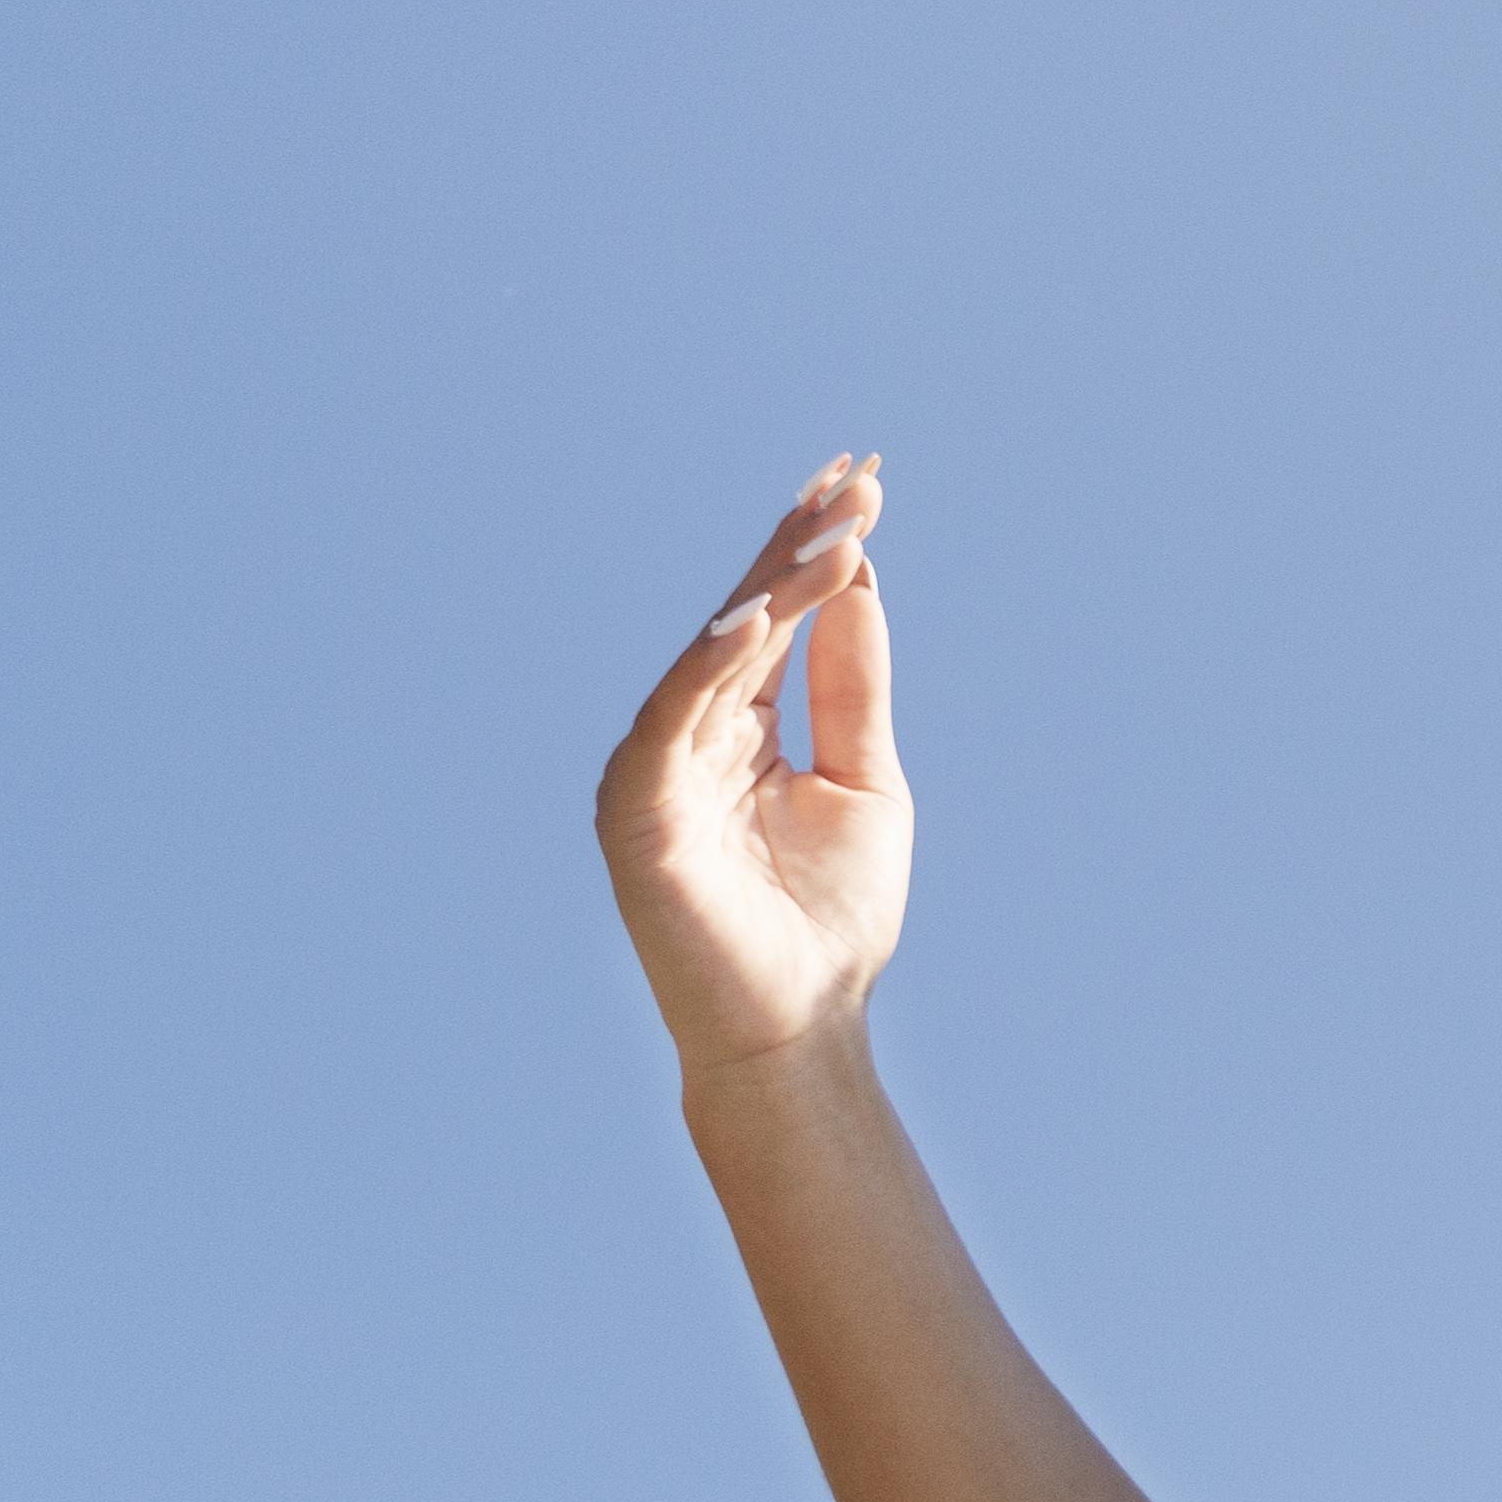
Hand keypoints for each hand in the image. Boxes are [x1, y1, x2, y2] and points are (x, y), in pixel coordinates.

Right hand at [598, 459, 908, 1081]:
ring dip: (770, 591)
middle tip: (857, 480)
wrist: (800, 1023)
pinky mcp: (636, 812)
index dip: (813, 548)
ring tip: (832, 533)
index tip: (864, 478)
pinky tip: (754, 616)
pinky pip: (669, 722)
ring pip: (712, 658)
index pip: (776, 617)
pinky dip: (707, 667)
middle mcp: (689, 734)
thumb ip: (853, 685)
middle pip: (743, 619)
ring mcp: (657, 769)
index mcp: (741, 725)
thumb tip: (860, 578)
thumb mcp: (863, 778)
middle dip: (797, 548)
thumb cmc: (829, 916)